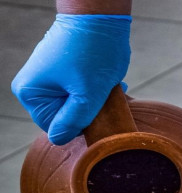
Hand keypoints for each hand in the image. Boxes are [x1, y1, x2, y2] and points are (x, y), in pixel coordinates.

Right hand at [11, 14, 130, 144]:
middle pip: (64, 117)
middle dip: (87, 111)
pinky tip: (105, 82)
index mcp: (30, 93)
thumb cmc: (93, 53)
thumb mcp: (88, 93)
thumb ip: (74, 120)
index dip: (79, 123)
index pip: (55, 128)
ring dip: (95, 102)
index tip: (95, 107)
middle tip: (103, 96)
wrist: (99, 18)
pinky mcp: (62, 73)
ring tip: (105, 87)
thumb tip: (58, 139)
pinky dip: (95, 91)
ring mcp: (47, 78)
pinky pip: (79, 93)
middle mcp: (32, 86)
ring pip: (75, 106)